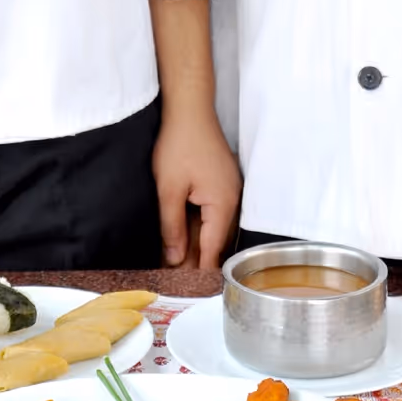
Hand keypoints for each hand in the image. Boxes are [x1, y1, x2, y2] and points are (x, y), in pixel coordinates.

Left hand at [153, 112, 241, 270]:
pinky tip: (187, 236)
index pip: (212, 248)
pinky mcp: (223, 182)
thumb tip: (175, 258)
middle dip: (198, 261)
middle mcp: (232, 199)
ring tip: (179, 265)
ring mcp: (230, 190)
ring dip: (199, 245)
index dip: (200, 271)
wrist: (189, 109)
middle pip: (217, 240)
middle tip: (178, 282)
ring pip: (215, 227)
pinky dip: (201, 227)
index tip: (189, 290)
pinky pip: (214, 213)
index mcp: (222, 204)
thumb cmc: (179, 144)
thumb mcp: (169, 189)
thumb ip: (172, 226)